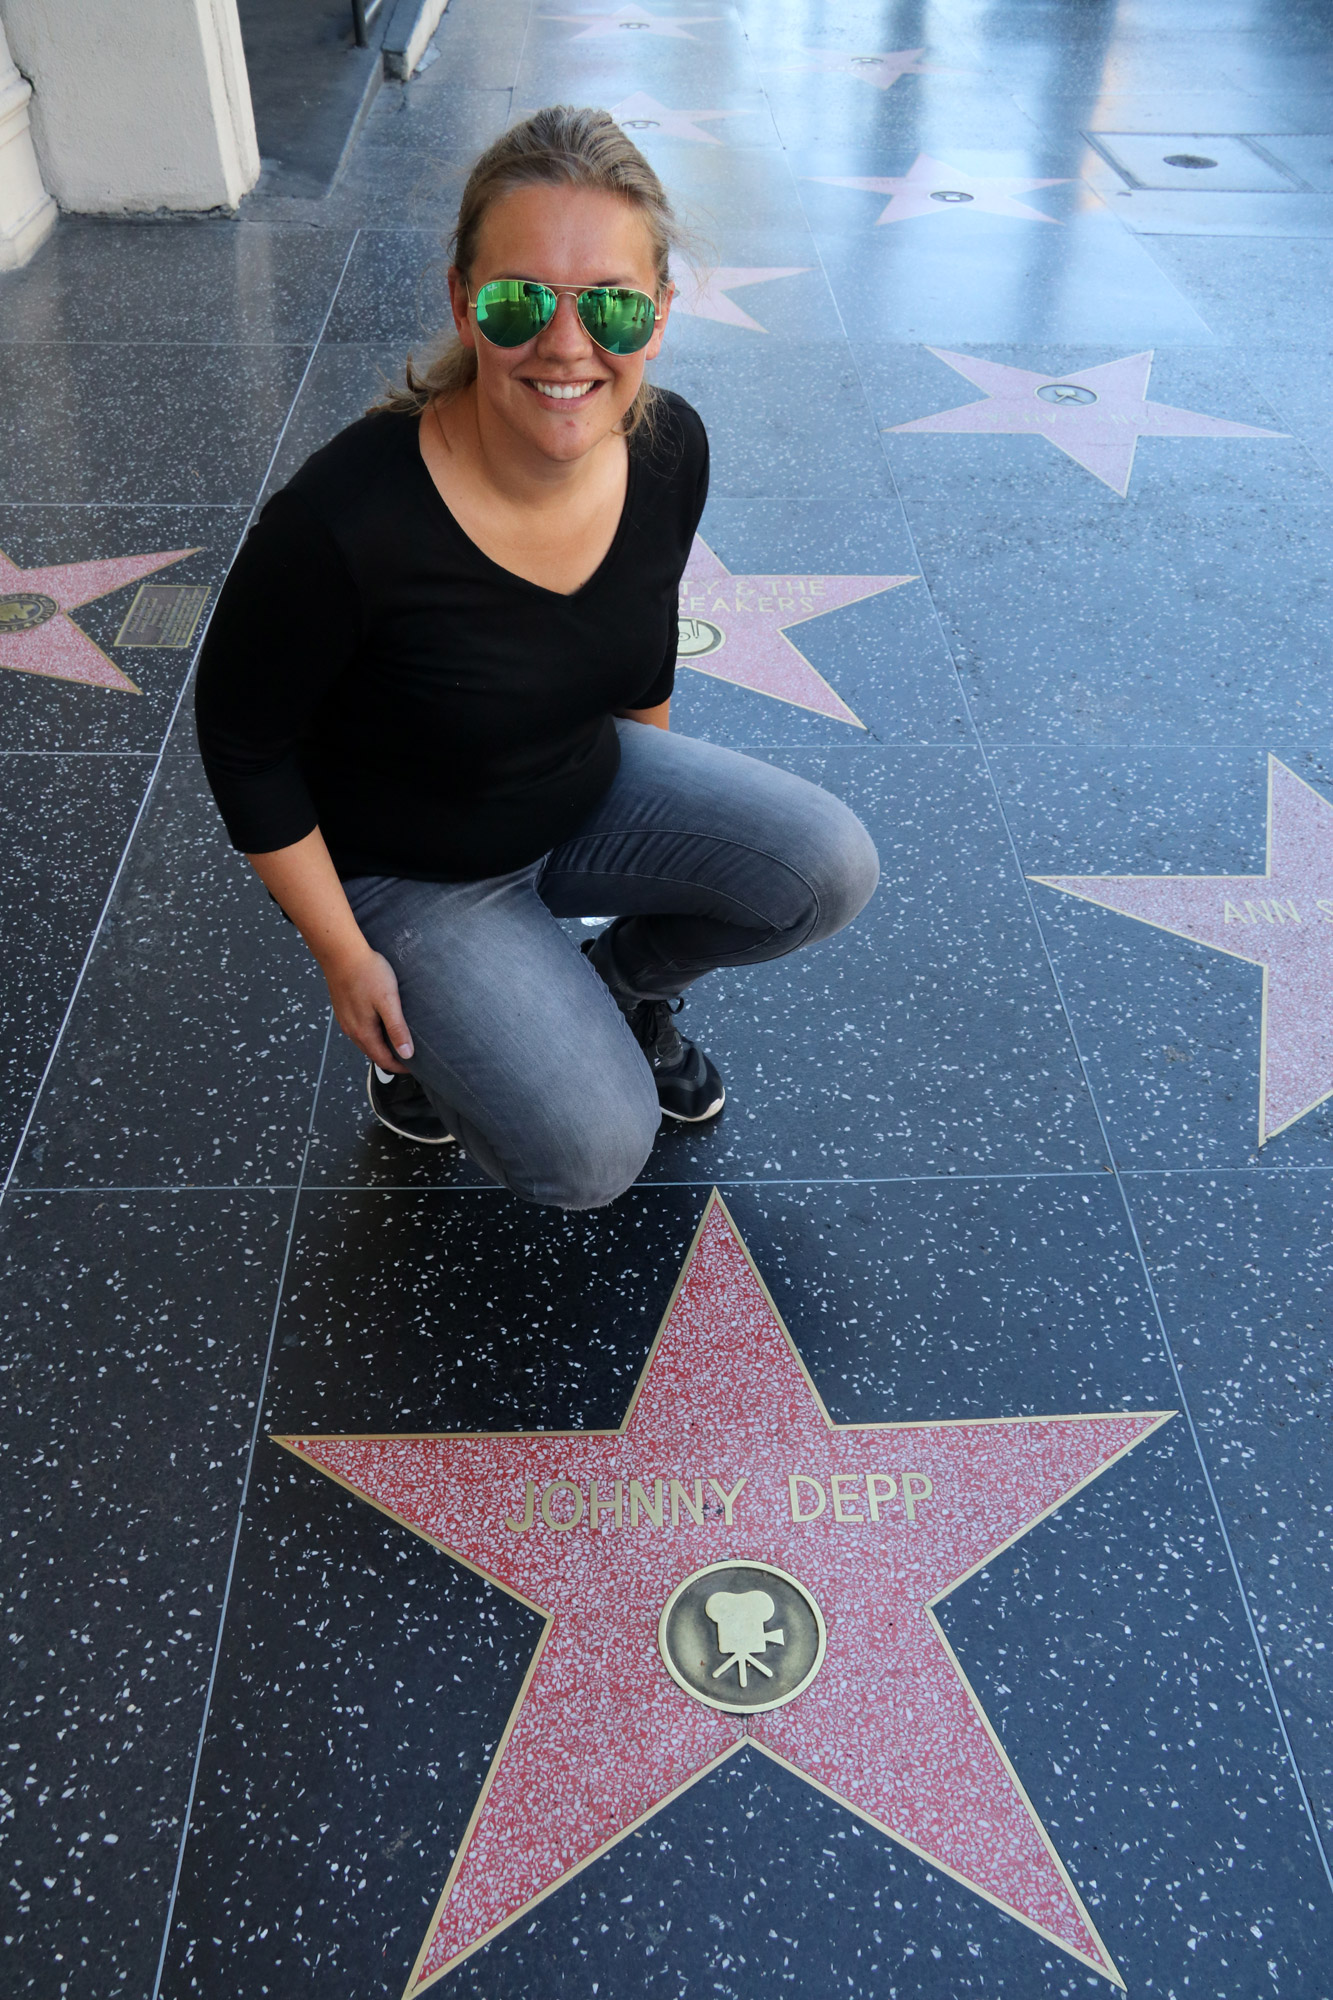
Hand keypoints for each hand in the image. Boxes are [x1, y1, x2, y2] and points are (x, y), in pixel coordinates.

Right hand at [325, 947, 414, 1072]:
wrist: (341, 953)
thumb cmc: (368, 973)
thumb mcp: (388, 1001)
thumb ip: (397, 1029)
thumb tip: (407, 1054)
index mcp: (364, 1032)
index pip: (384, 1061)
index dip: (400, 1067)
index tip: (416, 1066)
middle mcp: (351, 1030)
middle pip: (373, 1053)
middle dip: (392, 1058)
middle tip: (410, 1054)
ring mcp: (345, 1020)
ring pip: (365, 1041)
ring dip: (381, 1045)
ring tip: (398, 1039)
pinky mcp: (343, 1009)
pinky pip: (359, 1029)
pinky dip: (372, 1033)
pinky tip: (381, 1022)